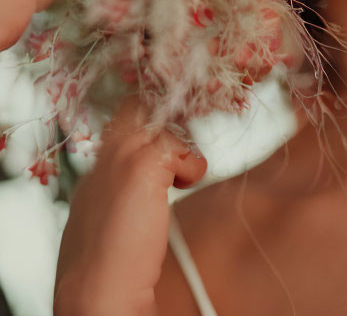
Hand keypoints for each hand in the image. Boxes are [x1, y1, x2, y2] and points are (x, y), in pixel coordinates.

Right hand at [54, 95, 206, 315]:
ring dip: (181, 144)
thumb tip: (161, 181)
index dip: (150, 127)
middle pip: (137, 109)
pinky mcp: (142, 168)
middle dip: (166, 121)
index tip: (172, 145)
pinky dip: (191, 165)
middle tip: (183, 153)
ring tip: (184, 175)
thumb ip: (128, 193)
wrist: (97, 295)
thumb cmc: (111, 270)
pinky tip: (185, 187)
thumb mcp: (111, 220)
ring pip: (161, 121)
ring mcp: (121, 159)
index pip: (124, 125)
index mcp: (96, 173)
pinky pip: (179, 146)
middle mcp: (105, 159)